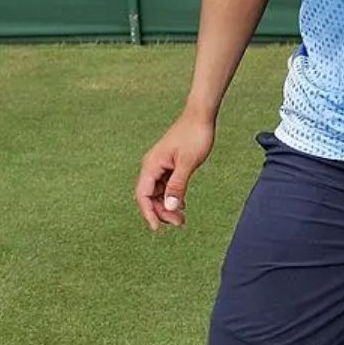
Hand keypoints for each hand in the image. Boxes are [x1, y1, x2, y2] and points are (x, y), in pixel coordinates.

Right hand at [134, 111, 215, 230]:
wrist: (201, 116)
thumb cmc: (194, 135)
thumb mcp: (187, 163)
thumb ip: (178, 185)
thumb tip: (171, 206)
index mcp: (151, 165)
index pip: (142, 195)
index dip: (148, 213)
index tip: (157, 228)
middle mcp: (152, 166)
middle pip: (149, 196)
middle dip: (161, 211)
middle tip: (179, 223)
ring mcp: (160, 165)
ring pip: (157, 192)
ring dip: (167, 206)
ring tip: (181, 218)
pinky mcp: (169, 164)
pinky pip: (165, 185)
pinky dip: (172, 196)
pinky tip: (182, 204)